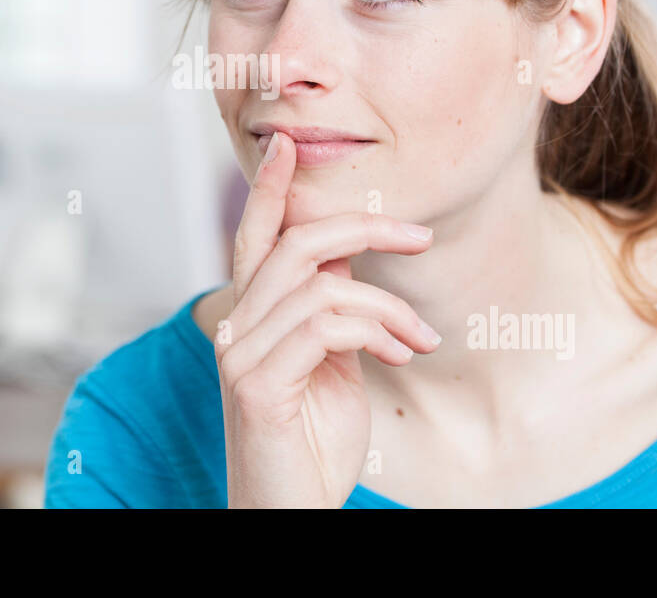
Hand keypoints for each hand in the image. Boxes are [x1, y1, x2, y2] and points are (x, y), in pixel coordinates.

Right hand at [216, 131, 441, 507]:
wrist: (291, 511)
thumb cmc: (314, 441)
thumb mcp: (332, 361)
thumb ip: (330, 307)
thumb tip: (350, 254)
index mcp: (252, 316)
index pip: (255, 236)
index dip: (271, 189)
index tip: (288, 144)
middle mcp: (236, 326)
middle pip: (295, 245)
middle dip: (364, 228)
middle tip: (420, 233)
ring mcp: (240, 355)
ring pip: (320, 285)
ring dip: (387, 304)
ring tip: (419, 336)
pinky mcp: (255, 385)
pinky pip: (323, 328)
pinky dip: (375, 331)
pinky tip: (402, 353)